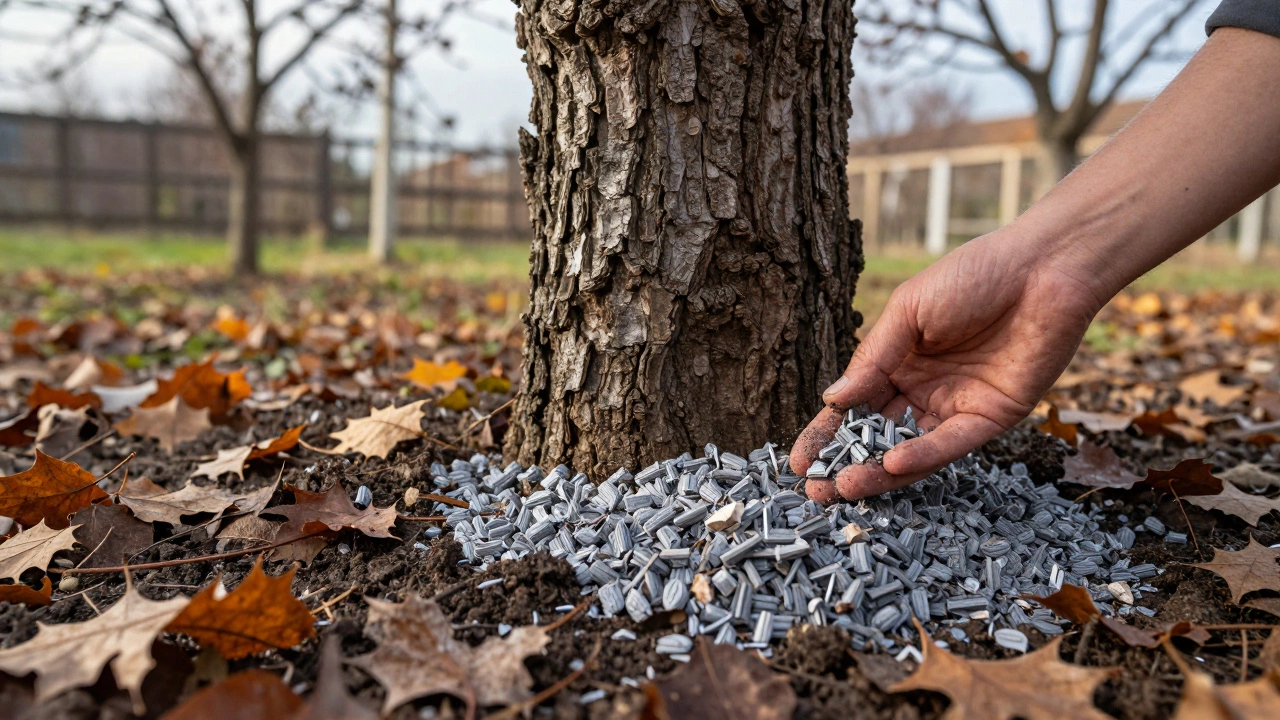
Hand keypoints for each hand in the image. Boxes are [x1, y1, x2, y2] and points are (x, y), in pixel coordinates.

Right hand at [790, 230, 1103, 502]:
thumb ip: (873, 360)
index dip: (826, 433)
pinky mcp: (991, 418)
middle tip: (815, 488)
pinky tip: (892, 463)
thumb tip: (832, 400)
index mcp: (897, 361)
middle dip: (845, 462)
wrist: (1043, 266)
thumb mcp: (908, 311)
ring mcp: (956, 407)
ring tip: (844, 486)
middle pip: (877, 436)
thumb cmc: (974, 274)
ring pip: (910, 450)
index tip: (799, 460)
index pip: (854, 406)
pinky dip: (922, 455)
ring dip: (878, 470)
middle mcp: (924, 390)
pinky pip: (951, 444)